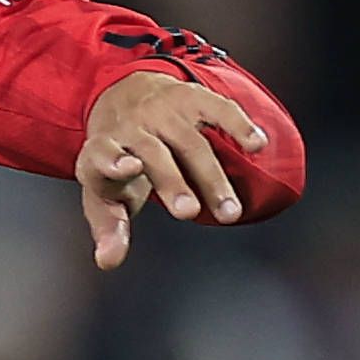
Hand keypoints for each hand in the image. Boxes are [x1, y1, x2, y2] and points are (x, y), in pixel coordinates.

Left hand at [76, 72, 269, 268]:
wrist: (123, 97)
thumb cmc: (116, 161)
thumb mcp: (104, 192)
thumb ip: (108, 227)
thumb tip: (108, 262)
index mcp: (102, 150)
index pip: (103, 153)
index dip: (114, 161)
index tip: (130, 168)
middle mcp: (132, 126)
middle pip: (154, 153)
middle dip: (172, 182)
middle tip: (188, 212)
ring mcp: (163, 110)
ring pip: (190, 143)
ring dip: (212, 177)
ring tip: (231, 214)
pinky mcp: (191, 97)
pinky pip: (218, 109)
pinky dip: (239, 126)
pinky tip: (257, 145)